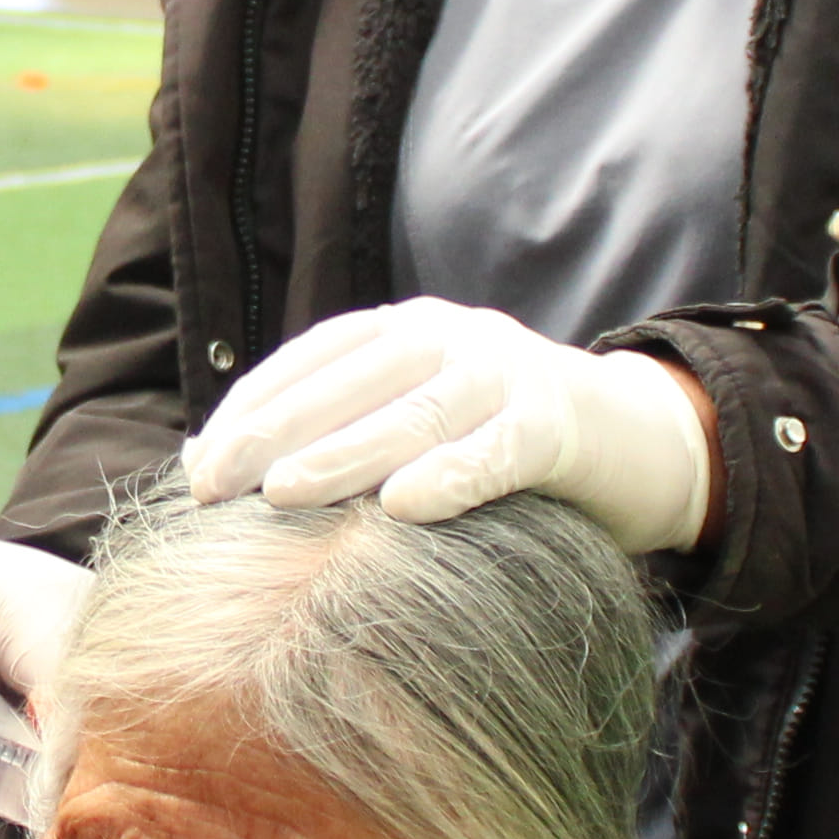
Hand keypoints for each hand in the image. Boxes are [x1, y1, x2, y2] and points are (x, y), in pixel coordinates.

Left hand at [182, 298, 715, 553]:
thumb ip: (329, 432)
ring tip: (282, 493)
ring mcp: (508, 373)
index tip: (199, 464)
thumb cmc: (502, 445)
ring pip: (414, 413)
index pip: (312, 359)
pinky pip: (496, 452)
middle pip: (351, 381)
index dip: (253, 407)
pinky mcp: (557, 423)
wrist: (639, 441)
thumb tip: (202, 459)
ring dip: (343, 454)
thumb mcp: (414, 424)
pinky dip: (449, 477)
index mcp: (408, 330)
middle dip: (274, 432)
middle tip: (214, 486)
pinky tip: (402, 508)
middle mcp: (452, 337)